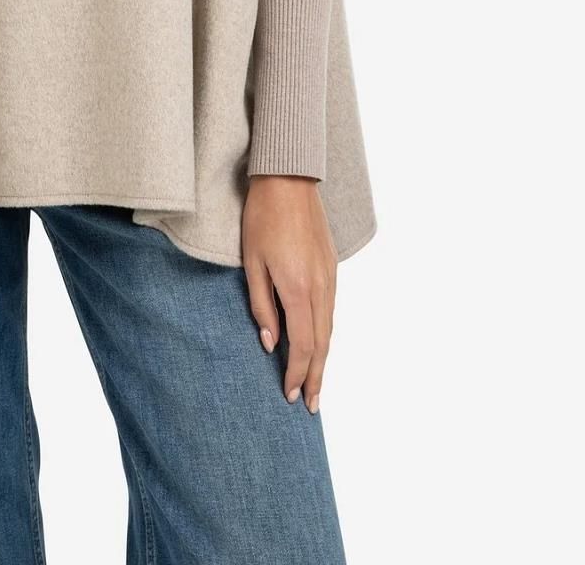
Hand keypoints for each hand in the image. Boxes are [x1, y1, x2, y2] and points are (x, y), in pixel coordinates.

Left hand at [241, 175, 336, 414]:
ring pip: (330, 328)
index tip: (291, 395)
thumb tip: (270, 343)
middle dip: (317, 377)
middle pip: (322, 344)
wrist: (289, 179)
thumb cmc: (262, 217)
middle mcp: (321, 287)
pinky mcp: (332, 267)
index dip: (298, 373)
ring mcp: (330, 277)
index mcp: (298, 288)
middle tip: (312, 406)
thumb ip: (262, 305)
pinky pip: (331, 310)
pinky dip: (326, 334)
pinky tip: (318, 343)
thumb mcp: (252, 262)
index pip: (303, 345)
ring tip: (317, 383)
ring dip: (324, 359)